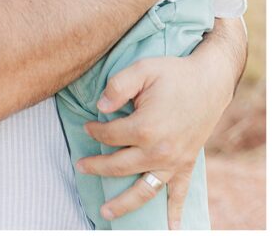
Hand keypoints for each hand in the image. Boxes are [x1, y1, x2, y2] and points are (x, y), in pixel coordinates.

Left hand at [76, 55, 230, 227]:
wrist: (209, 81)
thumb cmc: (172, 73)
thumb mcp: (141, 70)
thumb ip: (116, 86)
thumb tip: (99, 108)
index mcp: (146, 128)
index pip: (108, 136)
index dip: (94, 131)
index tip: (87, 126)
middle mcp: (160, 151)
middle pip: (119, 166)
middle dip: (96, 167)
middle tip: (80, 166)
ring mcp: (174, 161)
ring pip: (144, 190)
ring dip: (124, 203)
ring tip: (105, 212)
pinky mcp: (186, 164)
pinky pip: (178, 193)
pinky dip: (173, 213)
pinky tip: (169, 229)